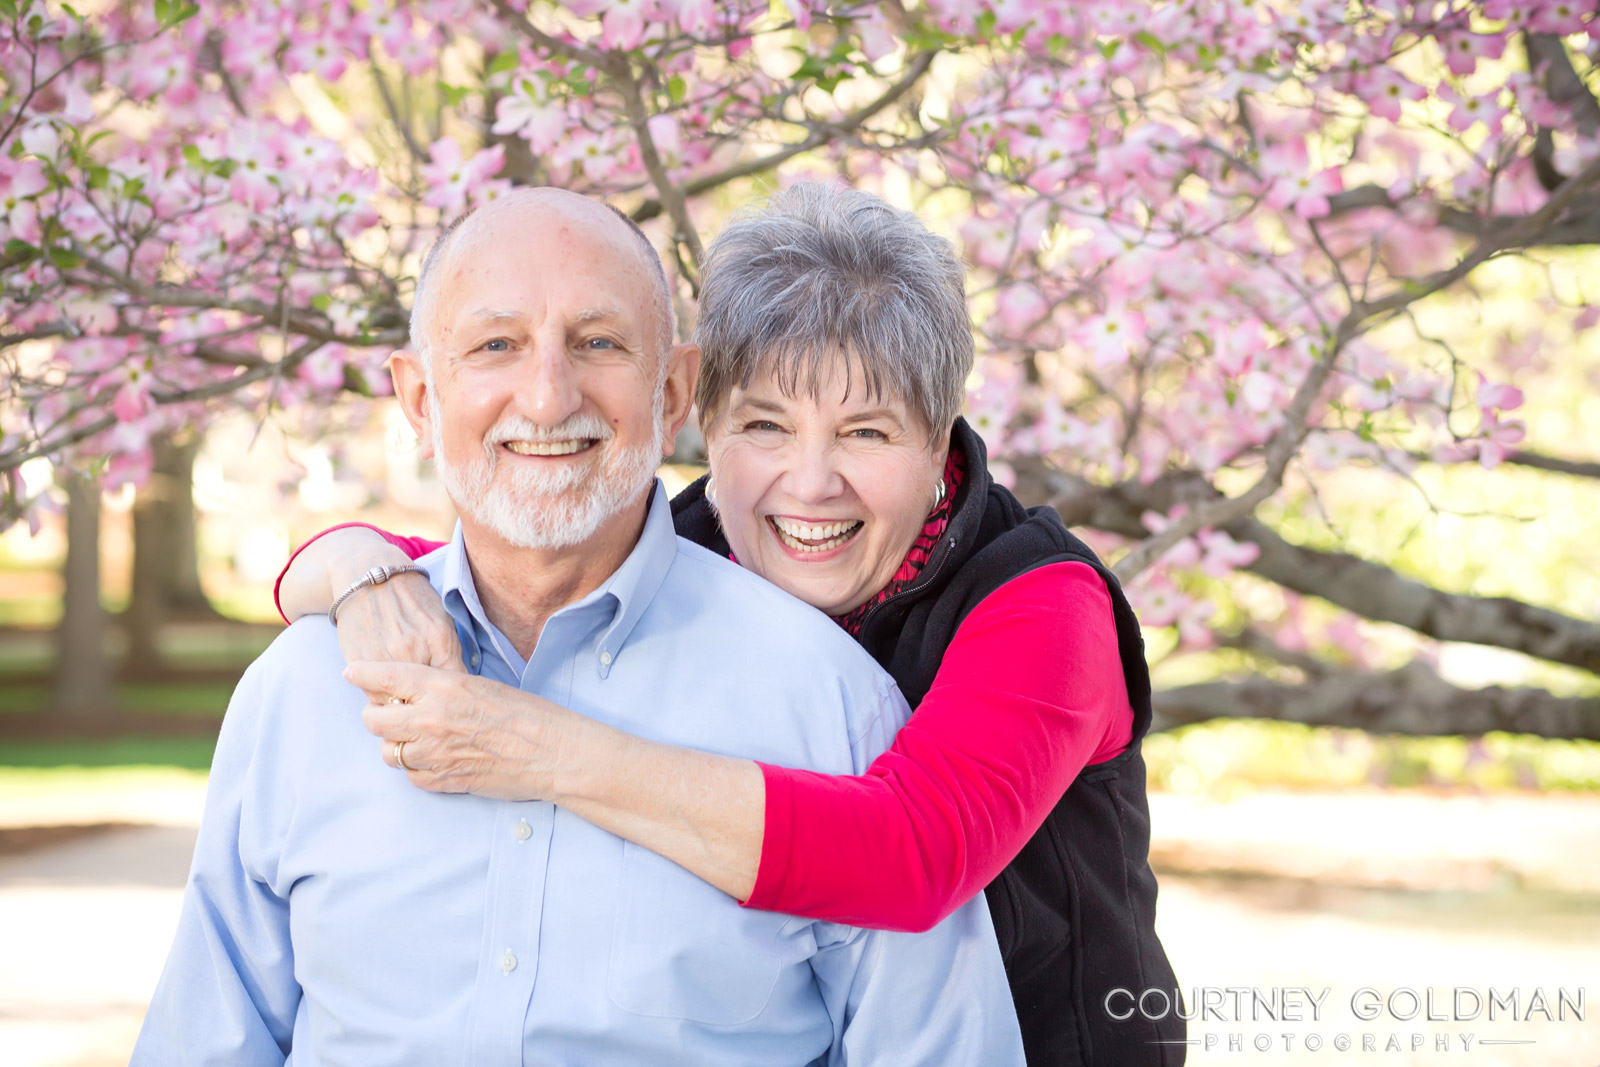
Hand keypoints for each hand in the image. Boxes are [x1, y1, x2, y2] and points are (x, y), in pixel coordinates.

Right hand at [335, 570, 465, 694]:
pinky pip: (374, 696)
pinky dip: (381, 695)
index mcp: (440, 640)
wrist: (368, 575)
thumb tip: (460, 688)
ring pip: (398, 704)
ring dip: (402, 703)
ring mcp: (385, 658)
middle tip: (427, 700)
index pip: (455, 686)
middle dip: (428, 704)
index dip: (454, 698)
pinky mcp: (360, 662)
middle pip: (426, 700)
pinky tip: (386, 682)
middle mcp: (413, 651)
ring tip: (404, 691)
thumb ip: (451, 654)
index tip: (452, 700)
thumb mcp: (442, 620)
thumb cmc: (411, 599)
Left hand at [348, 660, 578, 800]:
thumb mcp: (483, 685)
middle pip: (375, 719)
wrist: (552, 752)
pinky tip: (434, 759)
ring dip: (396, 746)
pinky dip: (417, 769)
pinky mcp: (444, 781)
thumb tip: (416, 690)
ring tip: (415, 739)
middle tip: (388, 713)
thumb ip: (444, 688)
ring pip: (389, 752)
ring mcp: (436, 753)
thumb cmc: (527, 714)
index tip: (351, 672)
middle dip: (377, 716)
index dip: (363, 673)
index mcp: (445, 686)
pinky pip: (411, 777)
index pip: (387, 676)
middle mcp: (432, 719)